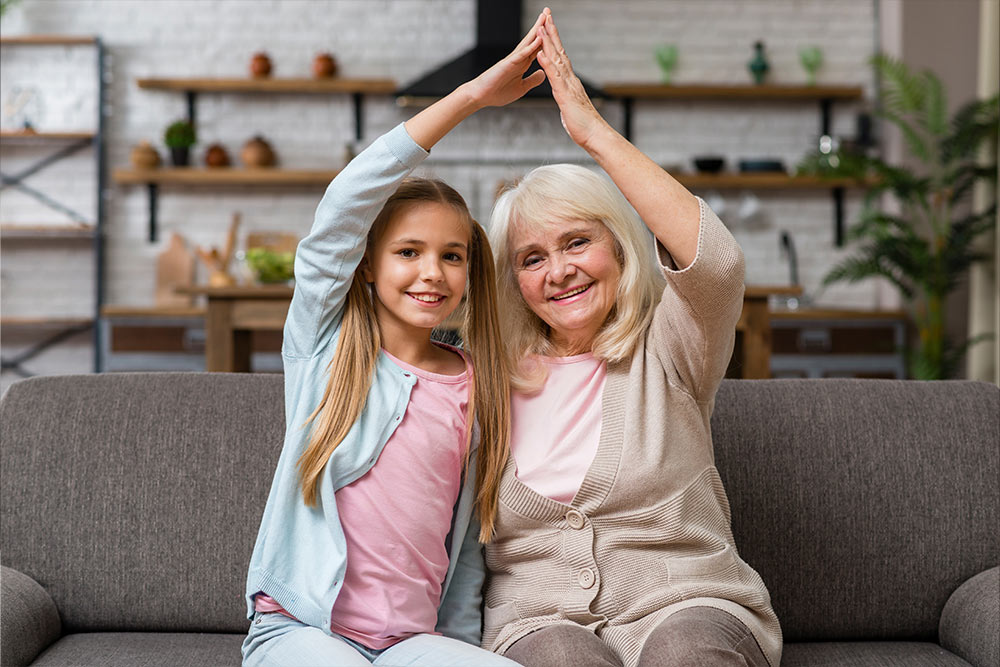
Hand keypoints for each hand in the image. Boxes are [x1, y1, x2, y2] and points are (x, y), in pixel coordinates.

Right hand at [462, 10, 546, 108]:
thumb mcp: (521, 88)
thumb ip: (532, 80)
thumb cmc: (497, 93)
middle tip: (548, 13)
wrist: (481, 96)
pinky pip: (521, 54)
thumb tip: (543, 73)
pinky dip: (530, 46)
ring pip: (527, 43)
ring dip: (537, 30)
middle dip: (541, 27)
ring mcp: (513, 60)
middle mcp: (518, 59)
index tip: (553, 28)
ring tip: (544, 17)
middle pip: (533, 40)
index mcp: (522, 64)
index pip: (537, 49)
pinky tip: (539, 38)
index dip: (546, 39)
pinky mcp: (507, 64)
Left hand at [535, 9, 606, 148]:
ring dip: (548, 43)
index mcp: (570, 84)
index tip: (549, 30)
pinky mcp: (565, 95)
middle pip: (560, 52)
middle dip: (552, 34)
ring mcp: (568, 86)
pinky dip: (547, 63)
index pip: (561, 59)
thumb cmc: (585, 127)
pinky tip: (540, 53)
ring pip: (557, 60)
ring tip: (540, 27)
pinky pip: (554, 76)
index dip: (554, 43)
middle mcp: (571, 80)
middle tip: (547, 17)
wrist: (596, 136)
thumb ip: (568, 103)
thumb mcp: (572, 110)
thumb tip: (567, 103)